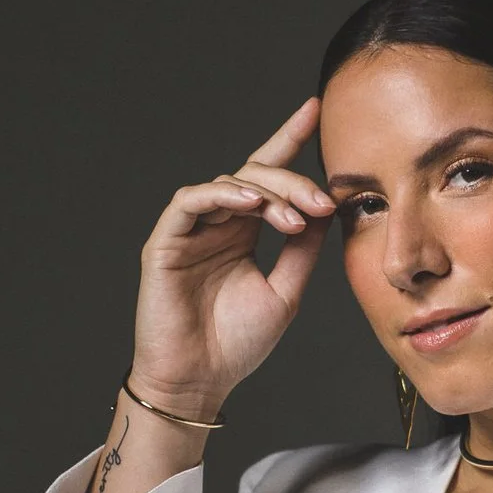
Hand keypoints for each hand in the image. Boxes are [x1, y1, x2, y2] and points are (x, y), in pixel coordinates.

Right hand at [127, 97, 334, 418]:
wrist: (199, 381)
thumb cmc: (236, 343)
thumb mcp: (286, 291)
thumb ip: (302, 250)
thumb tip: (326, 209)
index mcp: (243, 232)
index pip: (267, 176)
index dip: (289, 140)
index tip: (316, 110)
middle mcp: (217, 224)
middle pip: (255, 176)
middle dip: (293, 181)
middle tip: (322, 202)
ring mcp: (190, 231)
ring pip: (228, 183)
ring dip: (266, 192)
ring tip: (292, 217)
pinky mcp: (165, 241)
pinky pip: (190, 201)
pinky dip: (221, 196)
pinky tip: (249, 203)